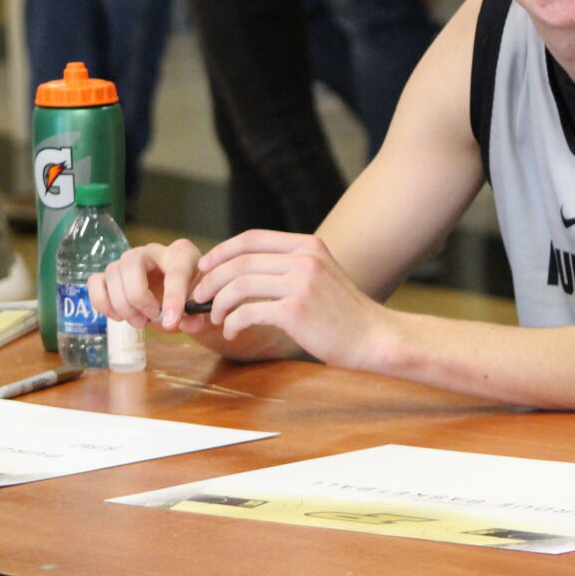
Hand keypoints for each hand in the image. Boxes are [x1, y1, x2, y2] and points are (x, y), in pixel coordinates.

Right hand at [89, 238, 202, 329]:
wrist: (182, 295)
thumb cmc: (192, 295)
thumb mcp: (200, 305)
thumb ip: (196, 316)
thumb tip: (186, 324)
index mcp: (181, 254)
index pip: (175, 270)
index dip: (173, 298)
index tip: (171, 322)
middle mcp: (151, 251)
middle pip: (132, 262)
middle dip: (138, 295)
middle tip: (151, 317)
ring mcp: (128, 261)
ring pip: (112, 272)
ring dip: (122, 303)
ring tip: (139, 322)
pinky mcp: (112, 276)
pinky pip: (95, 281)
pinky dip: (102, 302)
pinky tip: (117, 317)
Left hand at [189, 229, 389, 368]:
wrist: (374, 337)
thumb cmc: (344, 313)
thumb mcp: (321, 275)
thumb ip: (291, 265)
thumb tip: (245, 269)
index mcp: (308, 245)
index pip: (251, 238)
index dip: (221, 251)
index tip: (204, 267)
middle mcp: (304, 258)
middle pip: (240, 261)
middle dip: (211, 279)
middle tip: (200, 298)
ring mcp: (301, 283)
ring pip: (239, 285)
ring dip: (218, 303)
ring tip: (215, 318)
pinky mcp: (296, 311)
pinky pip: (248, 312)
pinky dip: (232, 323)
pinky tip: (232, 332)